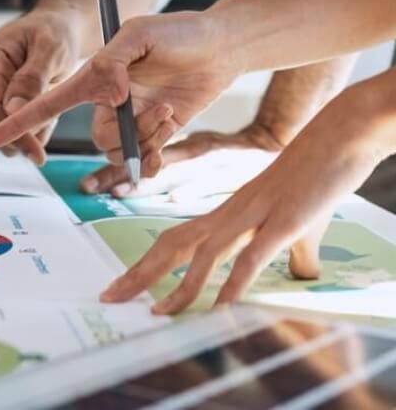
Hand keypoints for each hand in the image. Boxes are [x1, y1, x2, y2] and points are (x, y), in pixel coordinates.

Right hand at [0, 10, 80, 163]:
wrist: (51, 31)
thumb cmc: (52, 33)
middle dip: (26, 130)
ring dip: (29, 128)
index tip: (37, 154)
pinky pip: (4, 128)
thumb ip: (32, 79)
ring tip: (49, 107)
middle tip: (55, 119)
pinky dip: (26, 127)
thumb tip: (13, 110)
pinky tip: (41, 112)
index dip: (13, 132)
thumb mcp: (51, 50)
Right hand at [0, 11, 240, 175]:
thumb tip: (108, 96)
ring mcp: (131, 118)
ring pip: (122, 150)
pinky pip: (143, 159)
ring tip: (170, 111)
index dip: (21, 121)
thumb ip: (114, 61)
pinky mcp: (155, 131)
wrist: (222, 45)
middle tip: (157, 109)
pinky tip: (170, 135)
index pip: (49, 102)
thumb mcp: (140, 34)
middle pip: (98, 137)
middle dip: (127, 133)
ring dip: (148, 138)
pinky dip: (156, 156)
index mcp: (94, 78)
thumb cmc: (180, 30)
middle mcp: (108, 102)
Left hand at [99, 84, 389, 314]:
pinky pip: (253, 255)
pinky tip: (221, 306)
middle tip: (110, 297)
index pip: (173, 240)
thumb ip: (293, 251)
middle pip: (173, 244)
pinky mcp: (284, 221)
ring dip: (181, 286)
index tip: (120, 287)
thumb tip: (303, 274)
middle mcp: (229, 214)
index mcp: (225, 214)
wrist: (339, 137)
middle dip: (139, 273)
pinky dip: (234, 281)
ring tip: (159, 313)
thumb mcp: (297, 223)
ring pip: (206, 253)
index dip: (144, 264)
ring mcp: (255, 216)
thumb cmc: (316, 178)